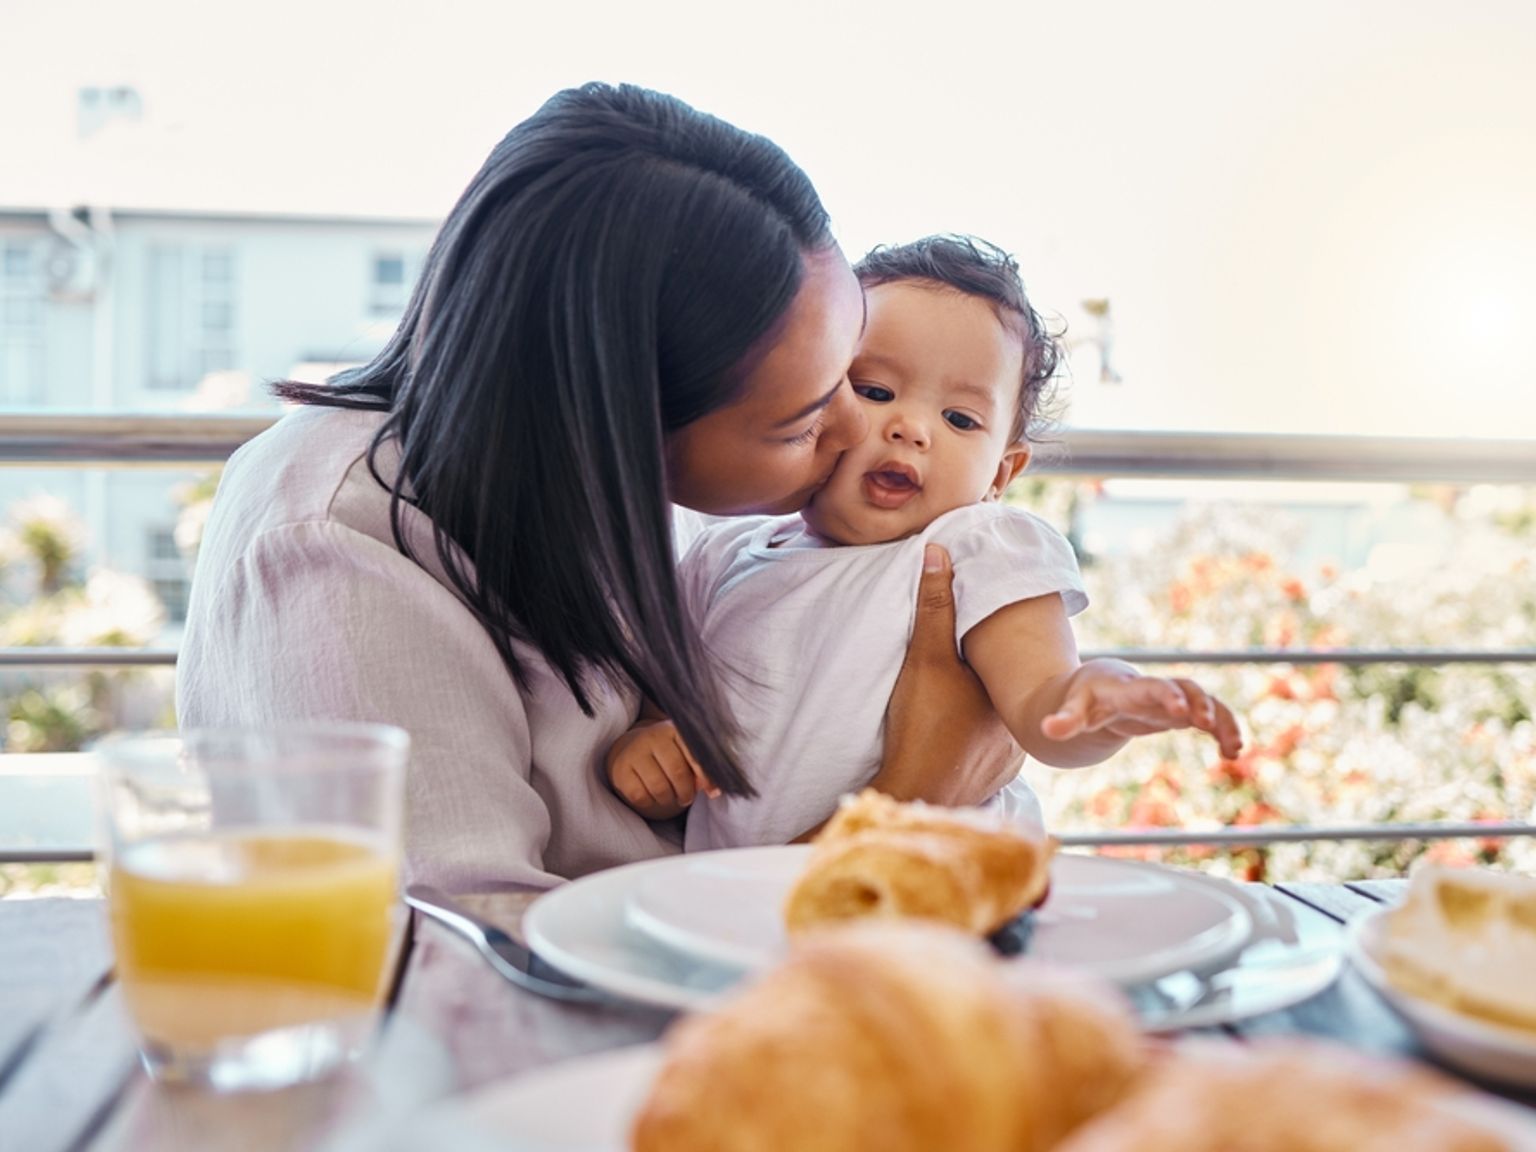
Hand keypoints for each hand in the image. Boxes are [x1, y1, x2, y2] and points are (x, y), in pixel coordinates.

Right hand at [606, 720, 719, 820]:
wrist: (630, 749)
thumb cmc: (667, 754)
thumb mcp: (685, 753)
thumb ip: (702, 769)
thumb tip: (714, 791)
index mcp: (673, 729)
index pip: (694, 753)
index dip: (706, 776)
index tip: (712, 791)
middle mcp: (652, 737)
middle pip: (677, 772)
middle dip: (687, 792)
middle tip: (687, 798)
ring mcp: (634, 752)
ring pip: (659, 788)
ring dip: (669, 800)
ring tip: (671, 797)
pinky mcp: (620, 770)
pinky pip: (641, 796)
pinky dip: (650, 803)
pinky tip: (653, 796)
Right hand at [872, 544, 1022, 805]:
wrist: (914, 793)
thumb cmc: (923, 725)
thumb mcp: (925, 658)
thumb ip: (933, 606)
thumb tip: (939, 552)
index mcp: (1011, 693)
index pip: (1010, 662)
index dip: (992, 650)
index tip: (975, 642)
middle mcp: (1020, 726)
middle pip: (1003, 693)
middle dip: (983, 683)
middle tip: (959, 676)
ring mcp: (1009, 759)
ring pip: (997, 724)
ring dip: (980, 717)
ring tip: (953, 708)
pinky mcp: (993, 780)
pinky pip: (989, 754)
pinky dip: (973, 745)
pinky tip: (952, 739)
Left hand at [1041, 666, 1243, 759]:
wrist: (1100, 683)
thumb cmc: (1085, 697)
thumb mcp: (1072, 708)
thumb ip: (1064, 719)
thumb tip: (1047, 730)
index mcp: (1128, 687)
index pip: (1150, 687)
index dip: (1167, 696)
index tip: (1182, 711)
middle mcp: (1155, 688)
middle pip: (1184, 687)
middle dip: (1199, 703)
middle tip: (1207, 724)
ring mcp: (1171, 698)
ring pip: (1204, 700)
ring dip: (1221, 719)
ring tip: (1234, 748)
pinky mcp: (1181, 710)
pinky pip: (1209, 715)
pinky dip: (1222, 729)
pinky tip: (1232, 753)